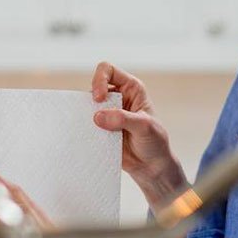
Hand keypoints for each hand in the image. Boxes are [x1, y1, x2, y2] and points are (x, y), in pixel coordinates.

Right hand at [91, 62, 187, 205]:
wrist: (151, 167)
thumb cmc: (155, 143)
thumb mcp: (144, 127)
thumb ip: (123, 119)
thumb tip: (97, 116)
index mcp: (130, 88)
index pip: (108, 70)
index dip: (99, 79)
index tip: (100, 98)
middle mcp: (117, 98)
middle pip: (93, 88)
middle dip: (90, 101)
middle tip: (94, 119)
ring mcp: (107, 114)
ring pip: (87, 107)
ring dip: (85, 116)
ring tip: (91, 129)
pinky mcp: (100, 129)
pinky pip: (85, 124)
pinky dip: (83, 129)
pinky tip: (87, 138)